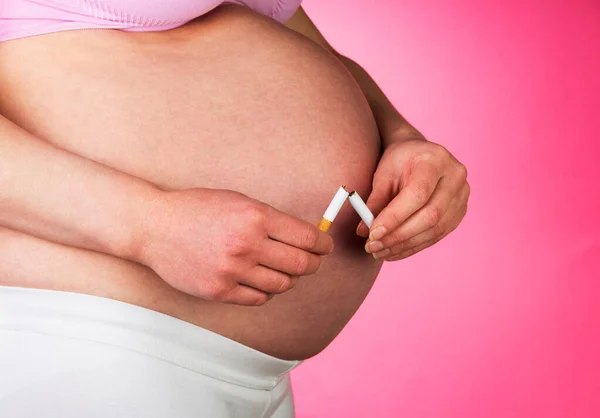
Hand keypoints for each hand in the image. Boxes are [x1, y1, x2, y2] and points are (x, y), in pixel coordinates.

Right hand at [136, 188, 333, 304]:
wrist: (154, 226)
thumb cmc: (197, 209)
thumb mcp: (238, 201)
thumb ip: (270, 219)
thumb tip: (306, 237)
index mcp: (255, 216)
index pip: (307, 237)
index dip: (323, 244)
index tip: (325, 246)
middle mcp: (247, 244)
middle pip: (301, 264)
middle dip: (313, 263)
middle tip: (312, 261)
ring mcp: (232, 271)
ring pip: (283, 285)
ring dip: (290, 279)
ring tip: (283, 270)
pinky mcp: (220, 291)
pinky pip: (259, 299)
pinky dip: (267, 291)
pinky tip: (262, 281)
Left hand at [356, 137, 469, 260]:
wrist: (419, 155)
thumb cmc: (399, 162)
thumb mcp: (384, 174)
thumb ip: (375, 201)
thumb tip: (364, 231)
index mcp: (435, 160)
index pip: (418, 194)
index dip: (395, 217)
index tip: (373, 233)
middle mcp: (455, 178)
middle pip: (430, 216)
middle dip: (398, 236)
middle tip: (373, 247)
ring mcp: (462, 196)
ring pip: (435, 230)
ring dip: (404, 246)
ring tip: (379, 252)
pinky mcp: (459, 213)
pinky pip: (437, 235)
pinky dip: (413, 246)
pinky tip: (394, 252)